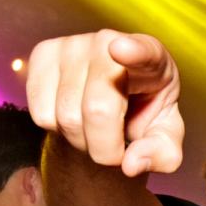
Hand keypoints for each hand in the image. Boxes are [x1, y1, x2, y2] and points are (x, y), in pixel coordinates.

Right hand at [27, 30, 183, 177]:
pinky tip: (75, 117)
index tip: (121, 49)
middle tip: (116, 146)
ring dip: (81, 142)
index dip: (133, 51)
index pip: (144, 51)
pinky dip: (57, 131)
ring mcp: (71, 44)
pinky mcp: (43, 53)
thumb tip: (131, 164)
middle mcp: (108, 41)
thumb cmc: (146, 112)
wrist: (117, 98)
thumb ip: (161, 155)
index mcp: (152, 57)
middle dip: (105, 148)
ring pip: (65, 117)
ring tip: (97, 129)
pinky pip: (40, 113)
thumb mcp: (165, 136)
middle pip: (97, 110)